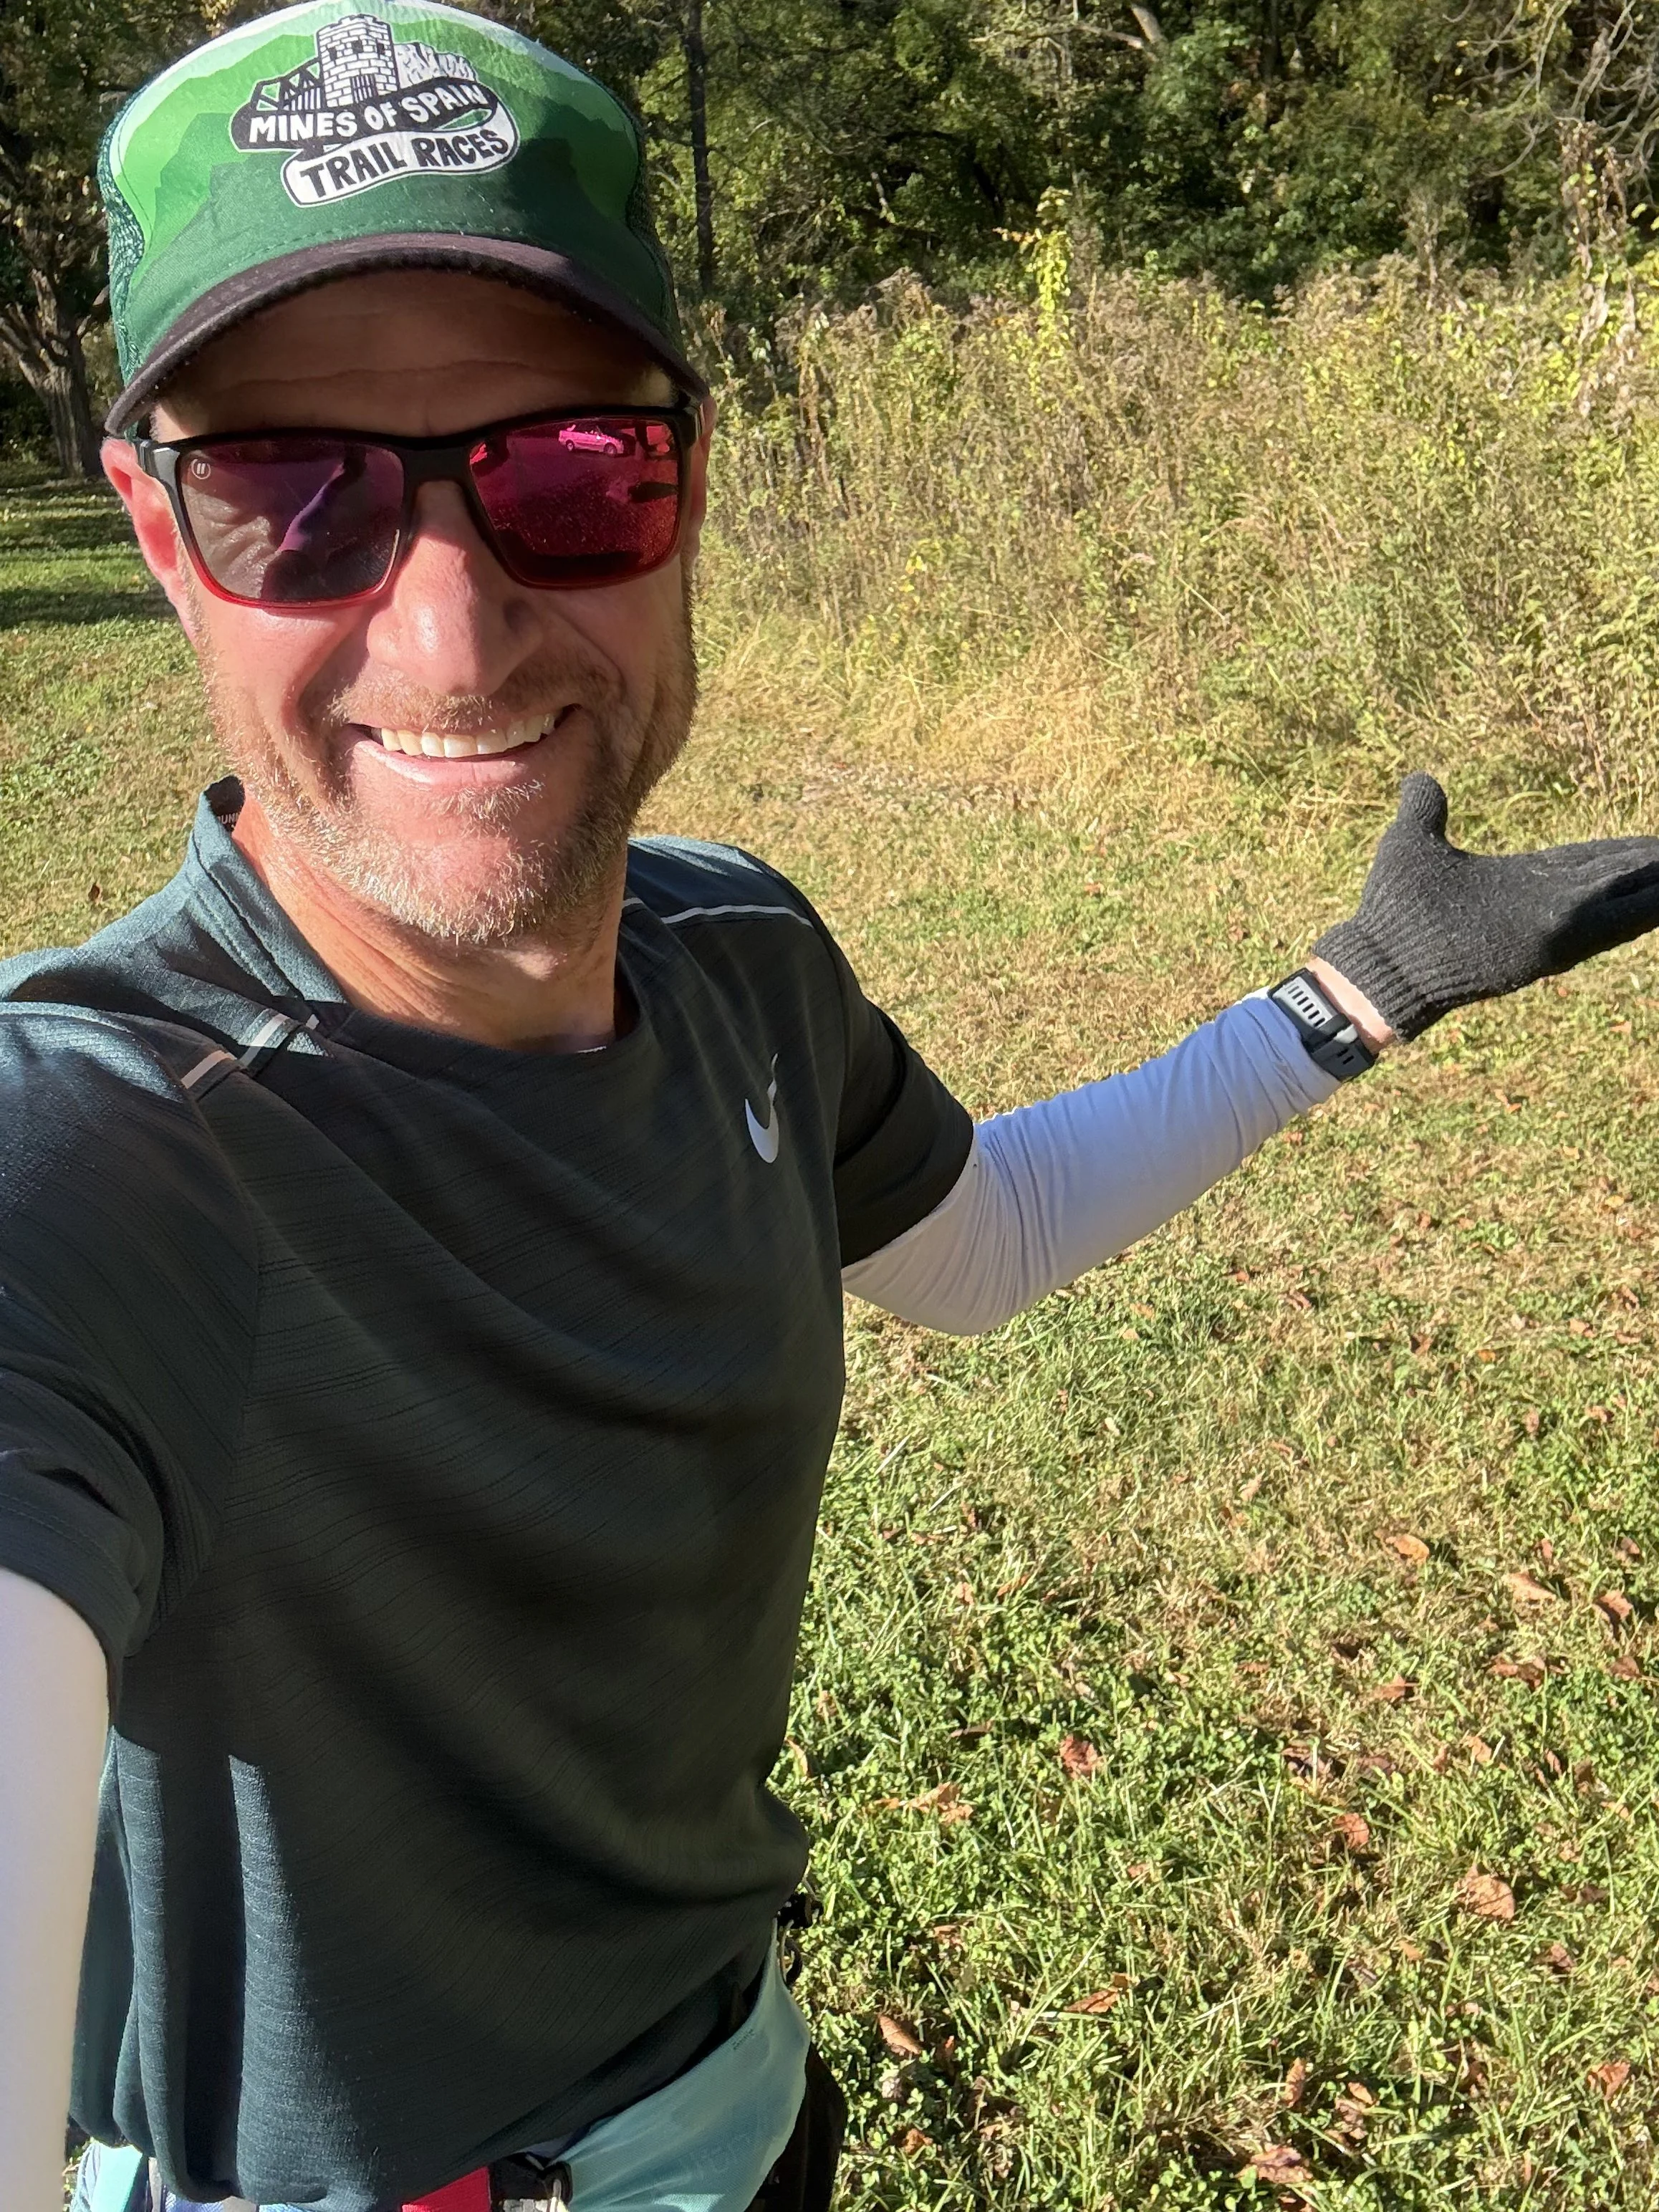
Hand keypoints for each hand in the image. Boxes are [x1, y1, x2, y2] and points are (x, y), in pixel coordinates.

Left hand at [1312, 774, 1658, 1039]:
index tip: (1655, 844)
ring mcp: (1552, 924)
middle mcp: (1545, 905)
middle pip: (1615, 879)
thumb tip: (1420, 778)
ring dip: (1656, 884)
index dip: (1623, 855)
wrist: (1381, 957)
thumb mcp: (1411, 844)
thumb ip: (1425, 811)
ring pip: (1624, 899)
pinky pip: (1614, 922)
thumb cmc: (1391, 907)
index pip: (1586, 863)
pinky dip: (1645, 909)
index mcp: (1521, 882)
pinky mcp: (1553, 941)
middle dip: (1652, 867)